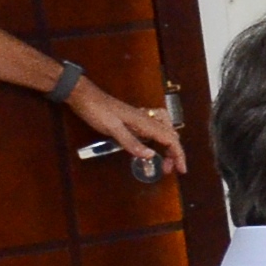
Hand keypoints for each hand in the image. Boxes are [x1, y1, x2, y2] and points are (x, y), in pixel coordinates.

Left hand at [65, 79, 184, 175]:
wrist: (84, 96)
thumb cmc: (97, 111)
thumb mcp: (113, 129)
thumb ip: (132, 142)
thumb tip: (151, 156)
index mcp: (145, 122)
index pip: (171, 140)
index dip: (178, 155)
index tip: (181, 170)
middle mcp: (147, 119)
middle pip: (172, 136)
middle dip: (175, 153)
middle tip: (168, 169)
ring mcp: (142, 118)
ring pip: (166, 131)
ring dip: (170, 145)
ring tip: (165, 159)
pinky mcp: (135, 119)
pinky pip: (156, 129)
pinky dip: (160, 139)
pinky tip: (153, 145)